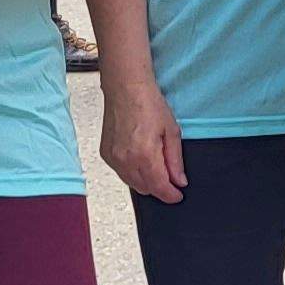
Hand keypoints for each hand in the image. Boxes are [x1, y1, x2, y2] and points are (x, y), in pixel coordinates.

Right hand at [99, 72, 187, 202]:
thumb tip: (179, 181)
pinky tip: (140, 159)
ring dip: (146, 181)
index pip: (159, 187)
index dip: (171, 195)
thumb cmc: (149, 104)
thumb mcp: (171, 131)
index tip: (178, 196)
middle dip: (159, 187)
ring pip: (132, 183)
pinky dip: (132, 172)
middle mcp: (126, 160)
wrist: (126, 88)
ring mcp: (113, 158)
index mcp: (145, 155)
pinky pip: (121, 173)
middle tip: (170, 177)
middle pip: (145, 189)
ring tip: (156, 166)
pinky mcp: (105, 154)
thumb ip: (175, 160)